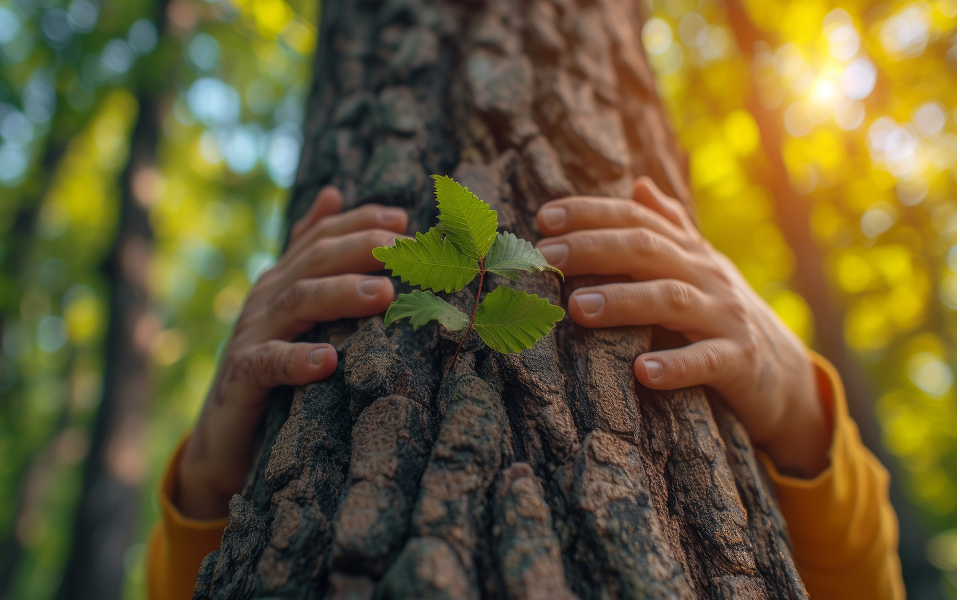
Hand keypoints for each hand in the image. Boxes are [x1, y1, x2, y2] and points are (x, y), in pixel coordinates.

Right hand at [177, 186, 407, 518]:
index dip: (359, 223)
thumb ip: (310, 255)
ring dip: (342, 294)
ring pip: (298, 302)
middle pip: (315, 261)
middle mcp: (266, 299)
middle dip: (360, 248)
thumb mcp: (293, 308)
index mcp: (283, 280)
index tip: (401, 219)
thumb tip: (331, 193)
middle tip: (401, 248)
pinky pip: (269, 364)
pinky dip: (297, 360)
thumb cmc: (271, 370)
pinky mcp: (242, 377)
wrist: (223, 438)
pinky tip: (327, 361)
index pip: (321, 237)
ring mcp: (252, 335)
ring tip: (385, 295)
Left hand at [535, 177, 830, 477]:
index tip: (544, 218)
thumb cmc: (724, 315)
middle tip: (548, 258)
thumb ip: (670, 228)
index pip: (637, 220)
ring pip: (672, 300)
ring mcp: (726, 317)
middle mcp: (707, 276)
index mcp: (690, 252)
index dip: (591, 213)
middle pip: (647, 250)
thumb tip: (639, 185)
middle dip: (594, 249)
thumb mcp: (700, 268)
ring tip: (579, 308)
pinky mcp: (740, 361)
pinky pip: (707, 361)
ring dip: (624, 301)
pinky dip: (676, 366)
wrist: (786, 375)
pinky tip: (643, 372)